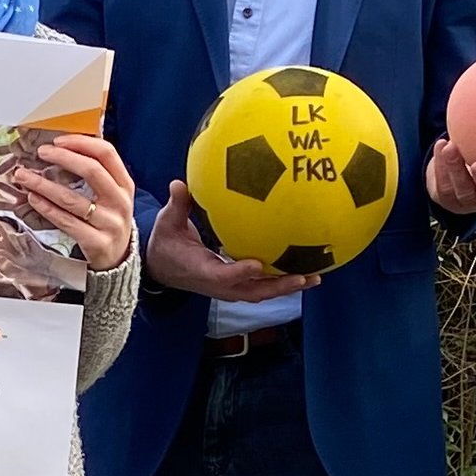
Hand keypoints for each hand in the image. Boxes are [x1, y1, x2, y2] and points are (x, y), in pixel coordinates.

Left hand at [15, 134, 138, 271]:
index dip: (81, 143)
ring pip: (72, 199)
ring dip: (44, 184)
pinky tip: (32, 198)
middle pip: (92, 171)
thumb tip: (63, 148)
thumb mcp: (112, 195)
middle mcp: (120, 202)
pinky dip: (46, 208)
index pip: (107, 153)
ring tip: (23, 176)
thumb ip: (96, 173)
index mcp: (125, 184)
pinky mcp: (96, 242)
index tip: (58, 141)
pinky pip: (66, 221)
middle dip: (63, 158)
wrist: (118, 258)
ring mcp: (109, 223)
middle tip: (41, 153)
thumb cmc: (108, 219)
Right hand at [144, 179, 319, 301]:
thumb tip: (179, 183)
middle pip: (253, 291)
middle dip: (278, 286)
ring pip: (261, 291)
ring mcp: (229, 288)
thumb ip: (177, 205)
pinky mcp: (236, 285)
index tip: (257, 263)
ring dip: (287, 286)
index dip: (240, 271)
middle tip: (303, 277)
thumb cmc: (166, 244)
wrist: (161, 268)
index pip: (223, 275)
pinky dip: (281, 280)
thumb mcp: (167, 224)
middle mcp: (219, 284)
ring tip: (314, 277)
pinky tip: (303, 270)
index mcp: (201, 271)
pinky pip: (262, 285)